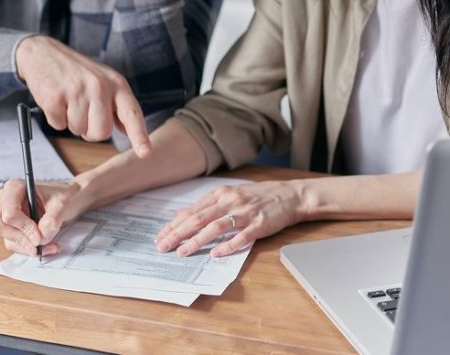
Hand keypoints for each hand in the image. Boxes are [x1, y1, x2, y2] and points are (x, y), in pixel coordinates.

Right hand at [0, 178, 92, 255]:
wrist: (70, 200)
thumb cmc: (64, 196)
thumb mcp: (62, 205)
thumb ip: (51, 220)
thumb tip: (40, 237)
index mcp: (14, 187)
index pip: (9, 213)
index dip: (24, 227)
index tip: (40, 236)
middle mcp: (5, 200)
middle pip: (0, 227)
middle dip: (22, 239)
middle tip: (40, 244)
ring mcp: (6, 215)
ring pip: (7, 238)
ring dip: (28, 247)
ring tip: (50, 245)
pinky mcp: (12, 228)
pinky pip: (14, 244)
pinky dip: (29, 248)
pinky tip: (46, 246)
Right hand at [15, 36, 151, 156]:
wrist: (43, 52)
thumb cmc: (77, 71)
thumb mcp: (104, 81)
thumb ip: (117, 105)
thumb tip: (128, 131)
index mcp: (117, 84)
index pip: (132, 113)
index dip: (139, 136)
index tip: (145, 153)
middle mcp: (100, 86)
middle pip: (101, 132)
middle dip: (90, 131)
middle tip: (83, 112)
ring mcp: (77, 90)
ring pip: (79, 130)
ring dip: (71, 122)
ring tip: (68, 101)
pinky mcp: (55, 96)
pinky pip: (59, 125)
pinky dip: (56, 118)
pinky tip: (56, 100)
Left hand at [154, 180, 307, 257]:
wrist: (289, 195)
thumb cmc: (257, 197)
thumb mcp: (230, 195)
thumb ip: (207, 206)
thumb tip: (181, 216)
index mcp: (220, 194)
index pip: (191, 211)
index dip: (174, 225)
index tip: (160, 237)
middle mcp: (230, 201)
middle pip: (198, 219)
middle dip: (178, 234)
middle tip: (163, 246)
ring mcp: (244, 213)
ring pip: (215, 227)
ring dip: (197, 240)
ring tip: (183, 252)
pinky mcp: (259, 224)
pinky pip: (241, 236)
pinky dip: (227, 246)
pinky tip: (215, 254)